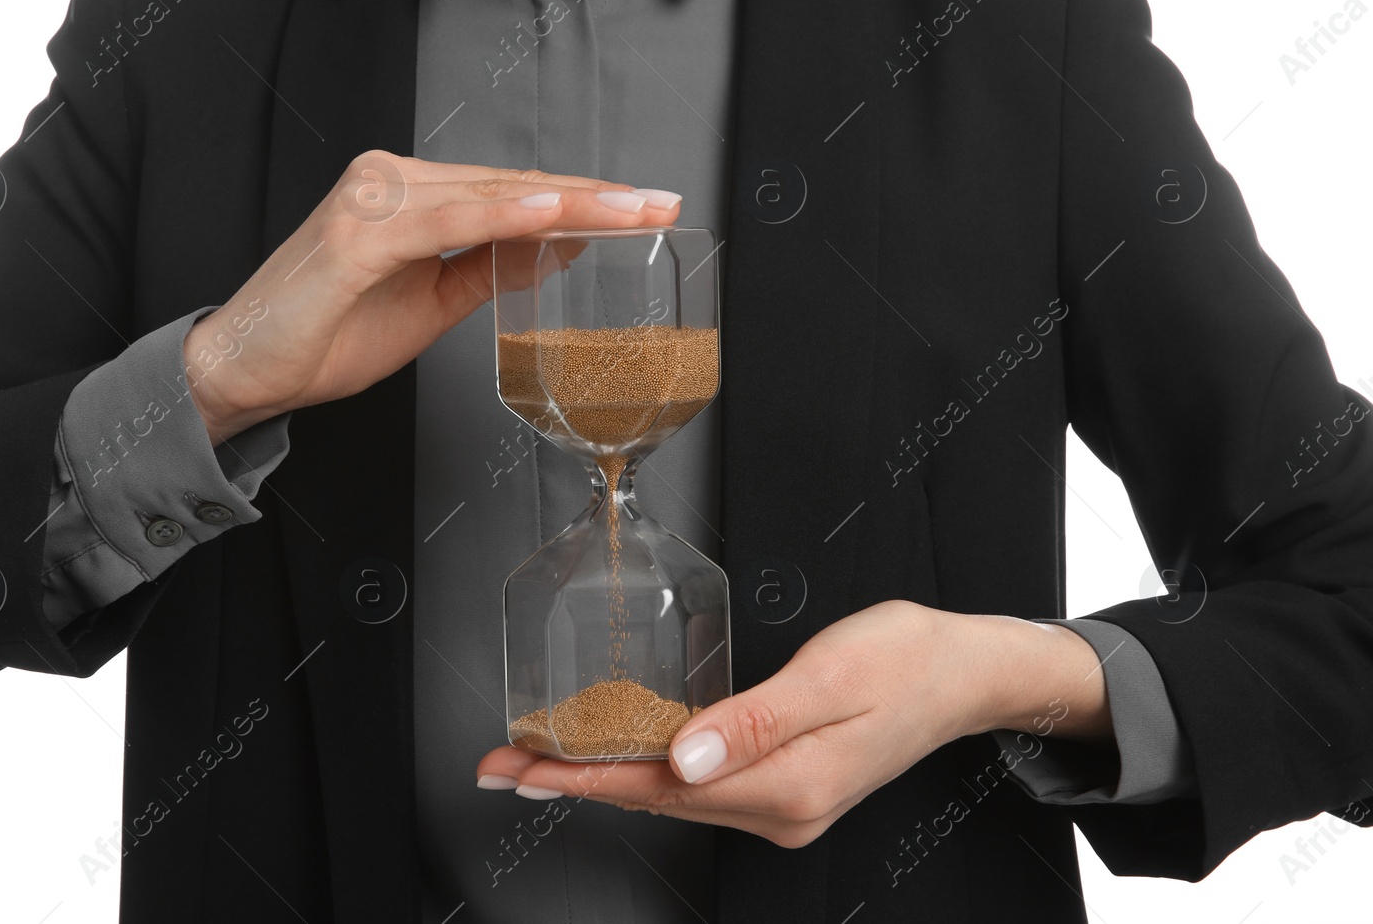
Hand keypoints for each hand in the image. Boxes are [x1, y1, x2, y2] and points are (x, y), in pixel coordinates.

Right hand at [182, 152, 682, 442]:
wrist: (246, 370)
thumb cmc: (327, 336)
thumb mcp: (431, 304)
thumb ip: (488, 271)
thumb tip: (556, 249)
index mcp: (412, 196)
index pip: (514, 192)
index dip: (584, 201)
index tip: (643, 208)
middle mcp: (394, 181)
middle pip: (514, 185)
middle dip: (596, 196)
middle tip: (661, 202)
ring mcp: (376, 200)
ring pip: (493, 196)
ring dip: (571, 202)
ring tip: (633, 209)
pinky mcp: (360, 232)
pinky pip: (449, 222)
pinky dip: (505, 216)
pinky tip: (555, 214)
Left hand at [475, 600, 1112, 848]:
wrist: (966, 673)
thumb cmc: (907, 660)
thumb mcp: (829, 674)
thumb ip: (750, 721)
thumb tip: (679, 759)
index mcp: (787, 785)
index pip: (659, 787)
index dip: (582, 777)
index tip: (521, 769)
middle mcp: (780, 809)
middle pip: (656, 798)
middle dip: (576, 780)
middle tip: (503, 764)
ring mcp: (784, 805)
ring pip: (675, 795)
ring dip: (606, 776)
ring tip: (542, 759)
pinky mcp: (788, 787)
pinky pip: (701, 786)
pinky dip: (650, 770)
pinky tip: (620, 756)